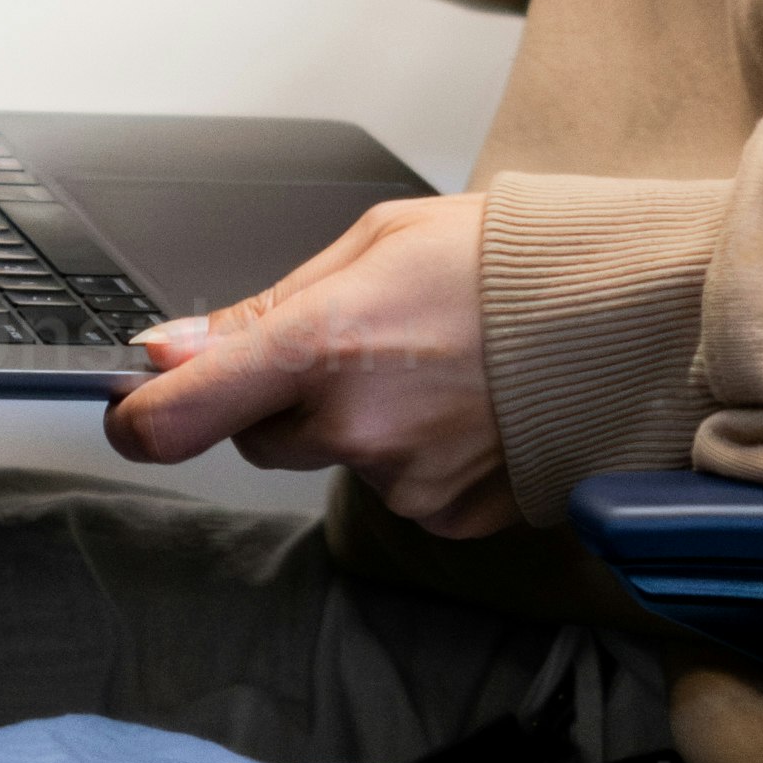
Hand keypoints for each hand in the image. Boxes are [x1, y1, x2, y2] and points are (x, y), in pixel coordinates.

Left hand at [103, 192, 511, 536]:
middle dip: (284, 397)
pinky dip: (414, 454)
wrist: (629, 319)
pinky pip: (396, 488)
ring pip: (333, 459)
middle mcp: (354, 425)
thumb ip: (264, 309)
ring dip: (359, 422)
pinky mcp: (446, 518)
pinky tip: (463, 406)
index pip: (180, 412)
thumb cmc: (509, 264)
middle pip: (260, 436)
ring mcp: (402, 481)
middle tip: (361, 343)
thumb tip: (171, 348)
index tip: (132, 406)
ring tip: (434, 366)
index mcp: (323, 343)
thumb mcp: (374, 245)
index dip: (139, 416)